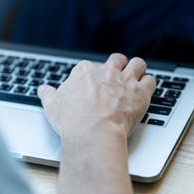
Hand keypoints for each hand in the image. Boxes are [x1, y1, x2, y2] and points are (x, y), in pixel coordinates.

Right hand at [38, 54, 155, 142]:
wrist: (92, 133)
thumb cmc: (71, 121)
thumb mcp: (52, 106)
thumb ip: (48, 94)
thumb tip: (43, 89)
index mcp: (84, 72)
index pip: (91, 66)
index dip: (94, 76)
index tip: (93, 84)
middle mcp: (106, 71)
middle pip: (116, 59)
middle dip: (117, 66)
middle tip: (116, 77)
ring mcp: (125, 80)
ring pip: (137, 64)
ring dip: (137, 69)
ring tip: (135, 77)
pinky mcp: (141, 93)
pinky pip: (150, 80)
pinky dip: (148, 84)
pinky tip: (145, 90)